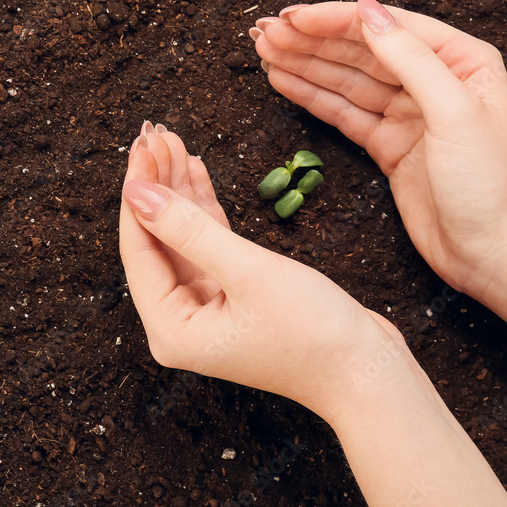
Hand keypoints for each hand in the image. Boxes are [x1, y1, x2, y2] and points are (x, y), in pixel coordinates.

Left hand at [119, 121, 396, 420]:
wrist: (369, 373)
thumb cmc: (313, 334)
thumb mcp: (247, 272)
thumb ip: (188, 230)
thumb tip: (137, 194)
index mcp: (170, 329)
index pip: (139, 249)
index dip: (138, 193)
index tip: (140, 147)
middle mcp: (180, 322)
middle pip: (156, 240)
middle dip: (157, 184)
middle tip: (155, 132)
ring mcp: (207, 309)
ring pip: (182, 237)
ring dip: (179, 190)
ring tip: (173, 141)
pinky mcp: (233, 296)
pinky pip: (208, 244)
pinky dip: (203, 209)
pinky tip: (194, 170)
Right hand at [251, 0, 506, 296]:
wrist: (492, 250)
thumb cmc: (488, 184)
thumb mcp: (453, 111)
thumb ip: (410, 58)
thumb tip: (368, 11)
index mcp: (460, 60)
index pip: (385, 27)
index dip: (334, 20)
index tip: (291, 19)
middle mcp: (432, 80)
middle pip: (359, 50)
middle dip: (309, 39)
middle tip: (263, 32)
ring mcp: (407, 113)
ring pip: (344, 79)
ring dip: (303, 63)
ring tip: (263, 50)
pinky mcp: (387, 143)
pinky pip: (342, 111)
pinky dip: (310, 95)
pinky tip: (283, 80)